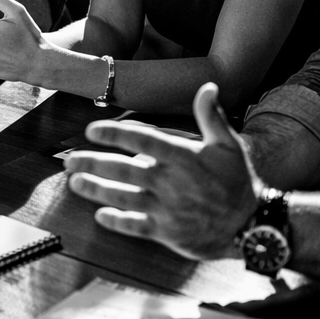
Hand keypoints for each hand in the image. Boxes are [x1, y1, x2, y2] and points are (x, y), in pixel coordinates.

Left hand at [64, 83, 258, 259]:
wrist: (251, 226)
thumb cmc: (237, 181)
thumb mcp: (229, 145)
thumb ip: (212, 117)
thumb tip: (208, 86)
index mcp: (184, 158)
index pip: (143, 140)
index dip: (115, 133)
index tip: (91, 130)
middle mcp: (171, 183)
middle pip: (123, 170)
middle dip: (93, 162)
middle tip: (68, 159)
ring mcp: (167, 209)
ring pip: (123, 197)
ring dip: (96, 190)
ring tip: (74, 182)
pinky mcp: (167, 232)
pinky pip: (135, 226)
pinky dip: (116, 221)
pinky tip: (100, 216)